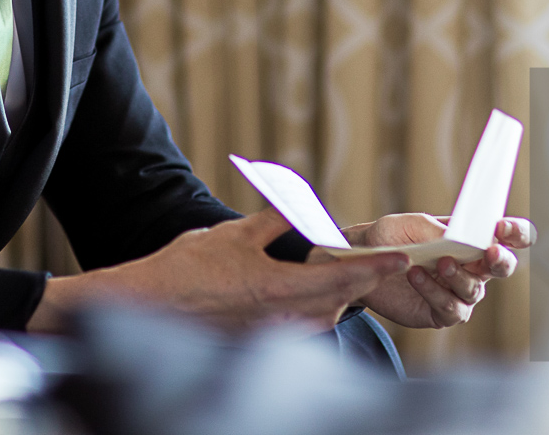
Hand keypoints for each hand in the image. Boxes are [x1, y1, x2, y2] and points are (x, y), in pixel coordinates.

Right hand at [27, 208, 408, 334]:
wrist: (149, 304)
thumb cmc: (187, 267)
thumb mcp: (232, 235)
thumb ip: (271, 223)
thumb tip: (298, 207)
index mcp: (279, 287)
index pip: (342, 280)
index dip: (374, 269)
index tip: (399, 259)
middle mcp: (281, 317)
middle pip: (337, 303)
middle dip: (358, 283)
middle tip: (376, 264)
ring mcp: (269, 333)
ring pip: (320, 318)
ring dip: (335, 299)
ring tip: (343, 278)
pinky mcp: (256, 341)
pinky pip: (298, 327)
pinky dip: (311, 311)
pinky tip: (305, 298)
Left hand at [338, 214, 536, 328]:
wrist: (361, 262)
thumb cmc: (389, 237)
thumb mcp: (408, 225)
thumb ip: (435, 230)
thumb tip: (459, 240)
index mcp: (470, 239)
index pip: (507, 236)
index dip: (514, 232)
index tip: (502, 227)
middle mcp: (471, 267)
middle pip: (502, 267)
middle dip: (501, 260)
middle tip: (489, 252)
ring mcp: (458, 292)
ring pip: (474, 289)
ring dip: (459, 276)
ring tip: (438, 263)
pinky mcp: (441, 313)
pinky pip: (451, 308)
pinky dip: (435, 292)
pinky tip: (415, 276)